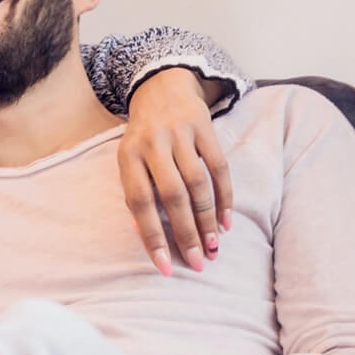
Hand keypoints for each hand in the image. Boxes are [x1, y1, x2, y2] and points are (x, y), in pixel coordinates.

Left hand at [122, 69, 233, 274]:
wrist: (161, 88)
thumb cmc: (143, 137)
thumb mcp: (129, 159)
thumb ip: (136, 192)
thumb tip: (145, 234)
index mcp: (128, 156)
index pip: (139, 202)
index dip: (152, 236)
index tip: (166, 266)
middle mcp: (152, 144)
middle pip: (173, 196)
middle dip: (187, 234)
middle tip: (199, 263)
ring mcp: (179, 134)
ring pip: (198, 184)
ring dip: (208, 220)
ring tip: (214, 247)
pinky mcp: (204, 127)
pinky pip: (219, 168)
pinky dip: (225, 197)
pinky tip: (226, 222)